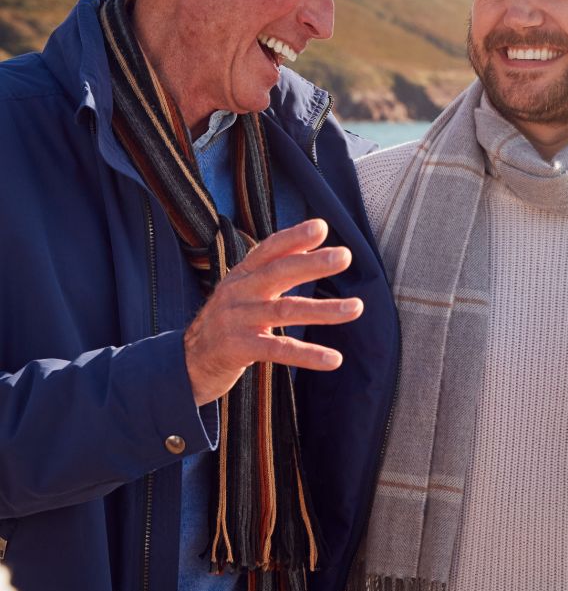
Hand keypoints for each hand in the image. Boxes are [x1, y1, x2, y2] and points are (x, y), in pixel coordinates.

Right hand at [183, 219, 361, 405]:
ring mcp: (237, 320)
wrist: (187, 362)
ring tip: (357, 307)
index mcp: (242, 274)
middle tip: (345, 255)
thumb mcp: (245, 290)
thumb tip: (314, 240)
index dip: (294, 237)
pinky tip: (334, 359)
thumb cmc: (229, 320)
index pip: (269, 249)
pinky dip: (308, 354)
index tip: (322, 227)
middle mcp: (238, 292)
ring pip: (285, 311)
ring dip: (324, 310)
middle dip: (313, 263)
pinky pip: (279, 351)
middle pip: (278, 272)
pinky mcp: (238, 349)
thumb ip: (275, 267)